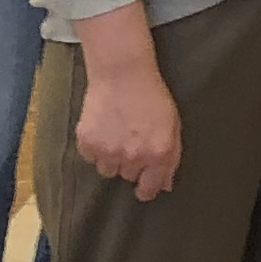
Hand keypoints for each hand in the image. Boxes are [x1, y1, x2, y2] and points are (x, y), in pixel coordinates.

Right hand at [72, 22, 180, 200]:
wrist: (122, 72)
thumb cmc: (151, 96)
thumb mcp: (173, 125)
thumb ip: (171, 158)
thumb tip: (166, 186)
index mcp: (158, 154)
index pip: (149, 189)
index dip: (146, 189)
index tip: (142, 187)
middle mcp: (133, 157)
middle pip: (127, 176)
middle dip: (130, 163)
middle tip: (131, 139)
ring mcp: (109, 151)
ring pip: (107, 170)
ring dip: (111, 157)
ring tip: (115, 132)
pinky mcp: (88, 142)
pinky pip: (90, 157)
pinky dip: (94, 147)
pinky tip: (102, 127)